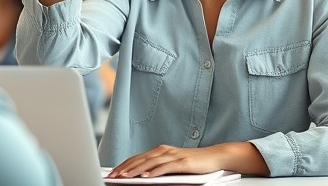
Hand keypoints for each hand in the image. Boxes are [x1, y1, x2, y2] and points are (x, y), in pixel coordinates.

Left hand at [106, 145, 223, 178]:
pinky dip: (155, 171)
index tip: (112, 173)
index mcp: (160, 150)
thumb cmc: (193, 163)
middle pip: (140, 159)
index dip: (124, 165)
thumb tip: (142, 176)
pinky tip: (147, 176)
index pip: (137, 158)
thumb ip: (158, 168)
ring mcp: (173, 155)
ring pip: (150, 162)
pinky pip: (166, 166)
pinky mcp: (182, 162)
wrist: (214, 157)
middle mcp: (164, 150)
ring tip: (125, 177)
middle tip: (113, 176)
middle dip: (125, 168)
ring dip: (136, 170)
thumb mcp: (173, 165)